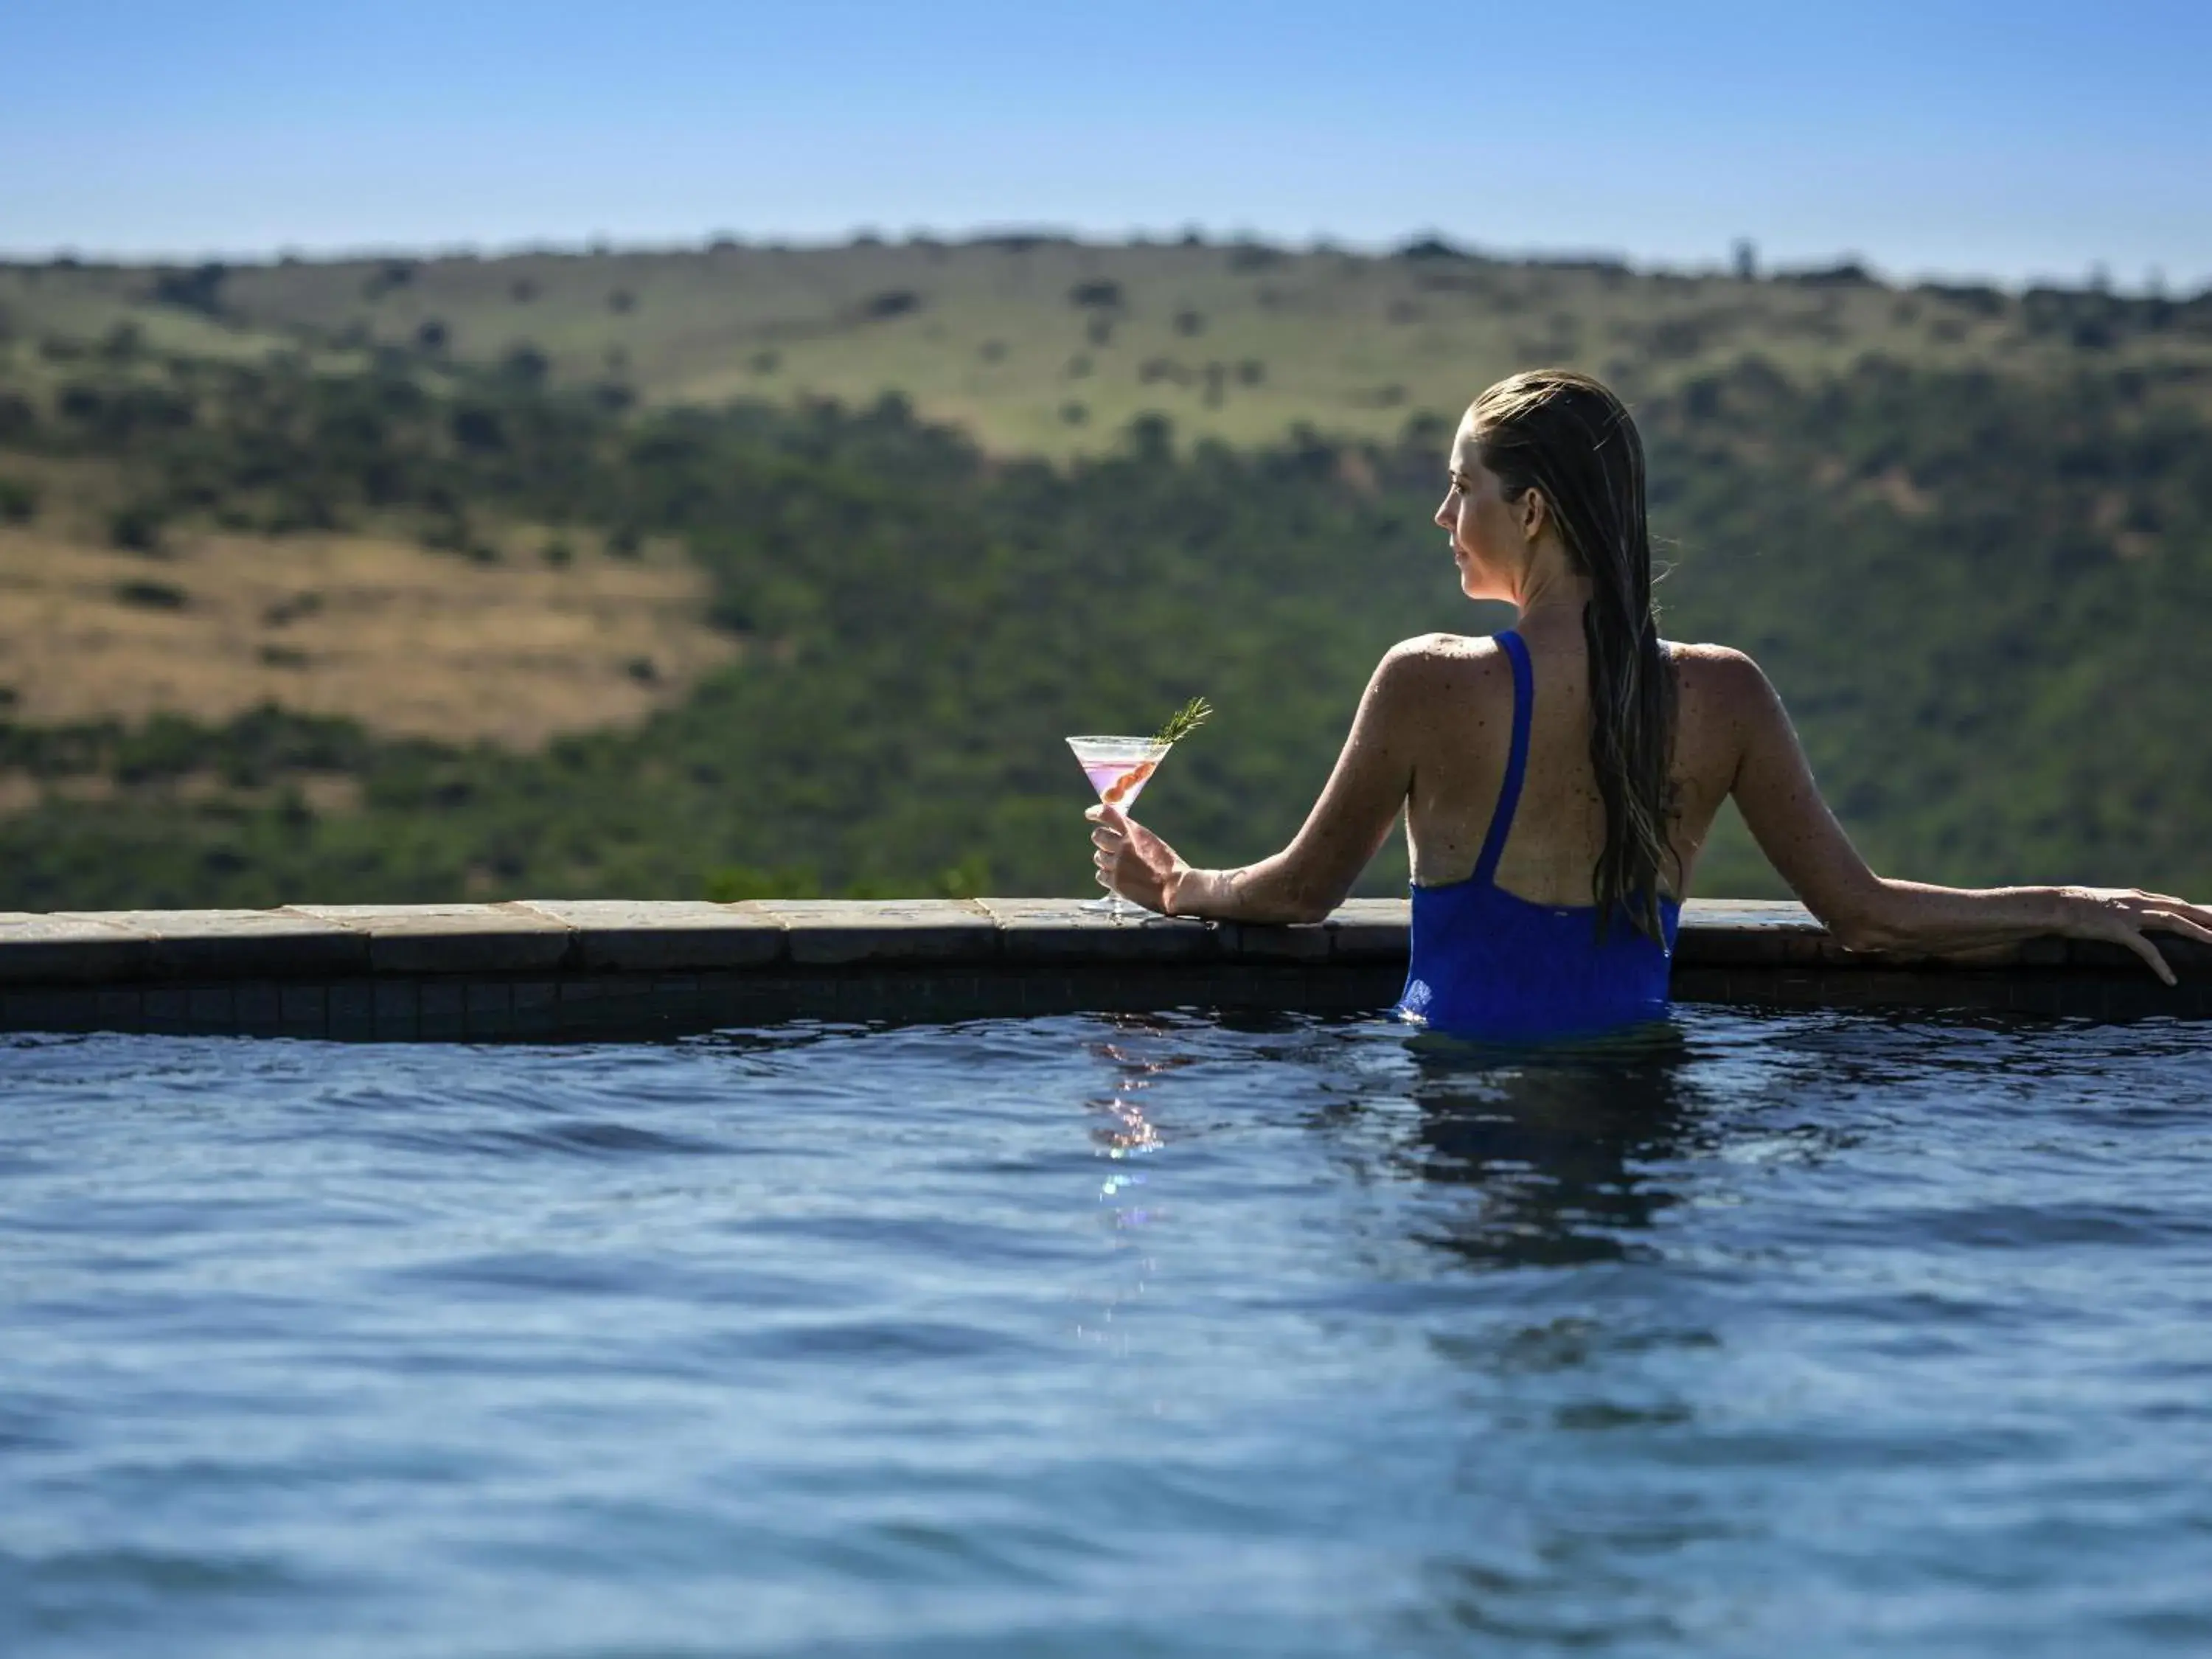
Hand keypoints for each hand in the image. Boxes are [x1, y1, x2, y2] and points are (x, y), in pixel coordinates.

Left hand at [1085, 802, 1183, 913]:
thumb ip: (1133, 837)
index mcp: (1135, 832)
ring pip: (1098, 857)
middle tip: (1109, 845)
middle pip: (1097, 836)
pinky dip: (1107, 875)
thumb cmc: (1169, 866)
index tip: (1090, 814)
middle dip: (1102, 839)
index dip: (1096, 812)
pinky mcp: (1116, 883)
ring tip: (1122, 866)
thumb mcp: (1153, 842)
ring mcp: (1118, 865)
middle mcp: (1123, 846)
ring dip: (1106, 859)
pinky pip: (1100, 874)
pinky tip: (1119, 877)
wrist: (1176, 888)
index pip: (1107, 814)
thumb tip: (1116, 834)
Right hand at [2054, 887, 2211, 985]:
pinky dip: (2161, 965)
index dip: (2197, 911)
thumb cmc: (2075, 905)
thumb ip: (2124, 906)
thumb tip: (2132, 911)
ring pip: (2173, 922)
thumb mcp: (2106, 901)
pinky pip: (2146, 950)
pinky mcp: (2119, 930)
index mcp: (2137, 896)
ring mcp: (2130, 915)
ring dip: (2197, 932)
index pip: (2176, 902)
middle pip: (2182, 909)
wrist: (2056, 904)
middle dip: (2207, 917)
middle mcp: (2139, 902)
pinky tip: (2171, 981)